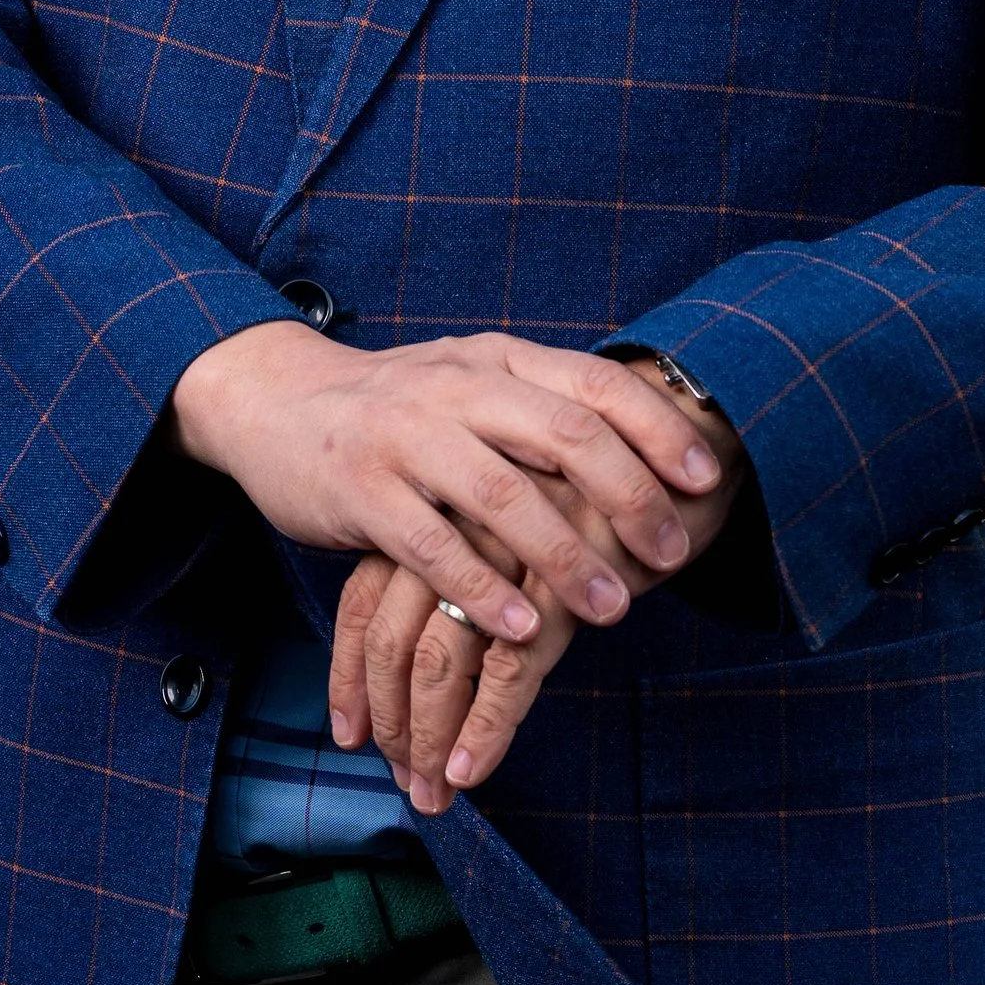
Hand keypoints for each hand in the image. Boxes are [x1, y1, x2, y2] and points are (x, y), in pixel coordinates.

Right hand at [168, 325, 729, 646]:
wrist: (276, 400)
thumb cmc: (399, 406)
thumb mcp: (473, 384)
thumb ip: (541, 410)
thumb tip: (647, 453)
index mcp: (497, 358)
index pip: (593, 383)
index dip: (657, 427)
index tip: (708, 476)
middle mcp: (458, 385)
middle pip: (563, 433)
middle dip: (630, 496)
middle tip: (674, 552)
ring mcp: (406, 434)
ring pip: (503, 494)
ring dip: (566, 556)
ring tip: (613, 609)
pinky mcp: (361, 489)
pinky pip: (433, 545)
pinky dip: (484, 588)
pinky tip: (525, 627)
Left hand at [330, 418, 745, 810]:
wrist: (683, 439)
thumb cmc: (595, 485)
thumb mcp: (518, 517)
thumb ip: (469, 562)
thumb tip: (426, 655)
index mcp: (438, 500)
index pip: (363, 598)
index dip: (351, 675)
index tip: (351, 734)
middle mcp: (461, 521)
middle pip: (392, 637)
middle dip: (392, 721)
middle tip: (402, 780)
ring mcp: (509, 550)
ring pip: (443, 659)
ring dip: (430, 737)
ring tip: (434, 792)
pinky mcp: (563, 581)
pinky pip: (510, 669)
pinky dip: (485, 727)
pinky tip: (471, 770)